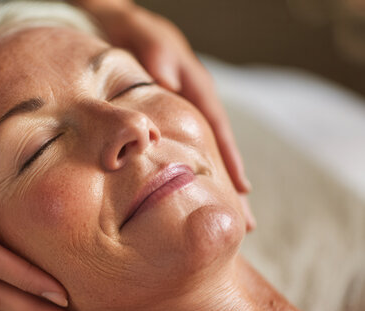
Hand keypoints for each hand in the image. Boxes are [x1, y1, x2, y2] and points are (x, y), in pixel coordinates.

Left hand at [86, 3, 255, 230]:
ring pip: (205, 153)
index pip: (218, 128)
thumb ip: (158, 57)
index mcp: (196, 86)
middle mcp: (196, 104)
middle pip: (220, 148)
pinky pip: (187, 150)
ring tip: (228, 219)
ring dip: (216, 186)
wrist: (122, 29)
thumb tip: (169, 86)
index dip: (229, 158)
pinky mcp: (170, 120)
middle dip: (232, 185)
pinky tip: (191, 196)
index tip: (241, 190)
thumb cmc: (135, 34)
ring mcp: (185, 113)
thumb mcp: (146, 39)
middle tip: (247, 223)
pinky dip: (193, 174)